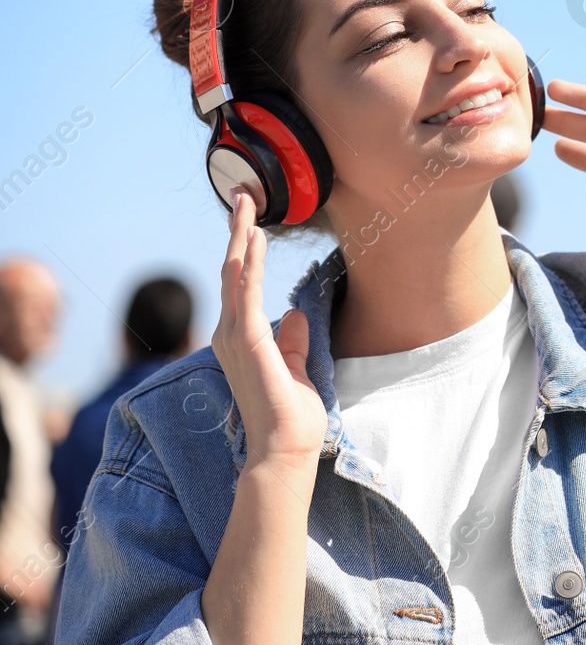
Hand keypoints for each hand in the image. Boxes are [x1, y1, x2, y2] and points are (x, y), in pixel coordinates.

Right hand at [211, 189, 328, 467]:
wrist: (284, 449)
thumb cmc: (290, 417)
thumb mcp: (297, 368)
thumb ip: (292, 341)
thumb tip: (296, 315)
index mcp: (240, 339)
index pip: (239, 284)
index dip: (243, 251)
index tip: (251, 222)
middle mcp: (229, 333)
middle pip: (231, 270)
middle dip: (237, 231)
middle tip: (242, 195)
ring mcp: (234, 336)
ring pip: (233, 273)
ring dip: (239, 236)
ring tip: (245, 202)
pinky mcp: (246, 340)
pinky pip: (246, 291)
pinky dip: (249, 262)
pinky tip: (254, 236)